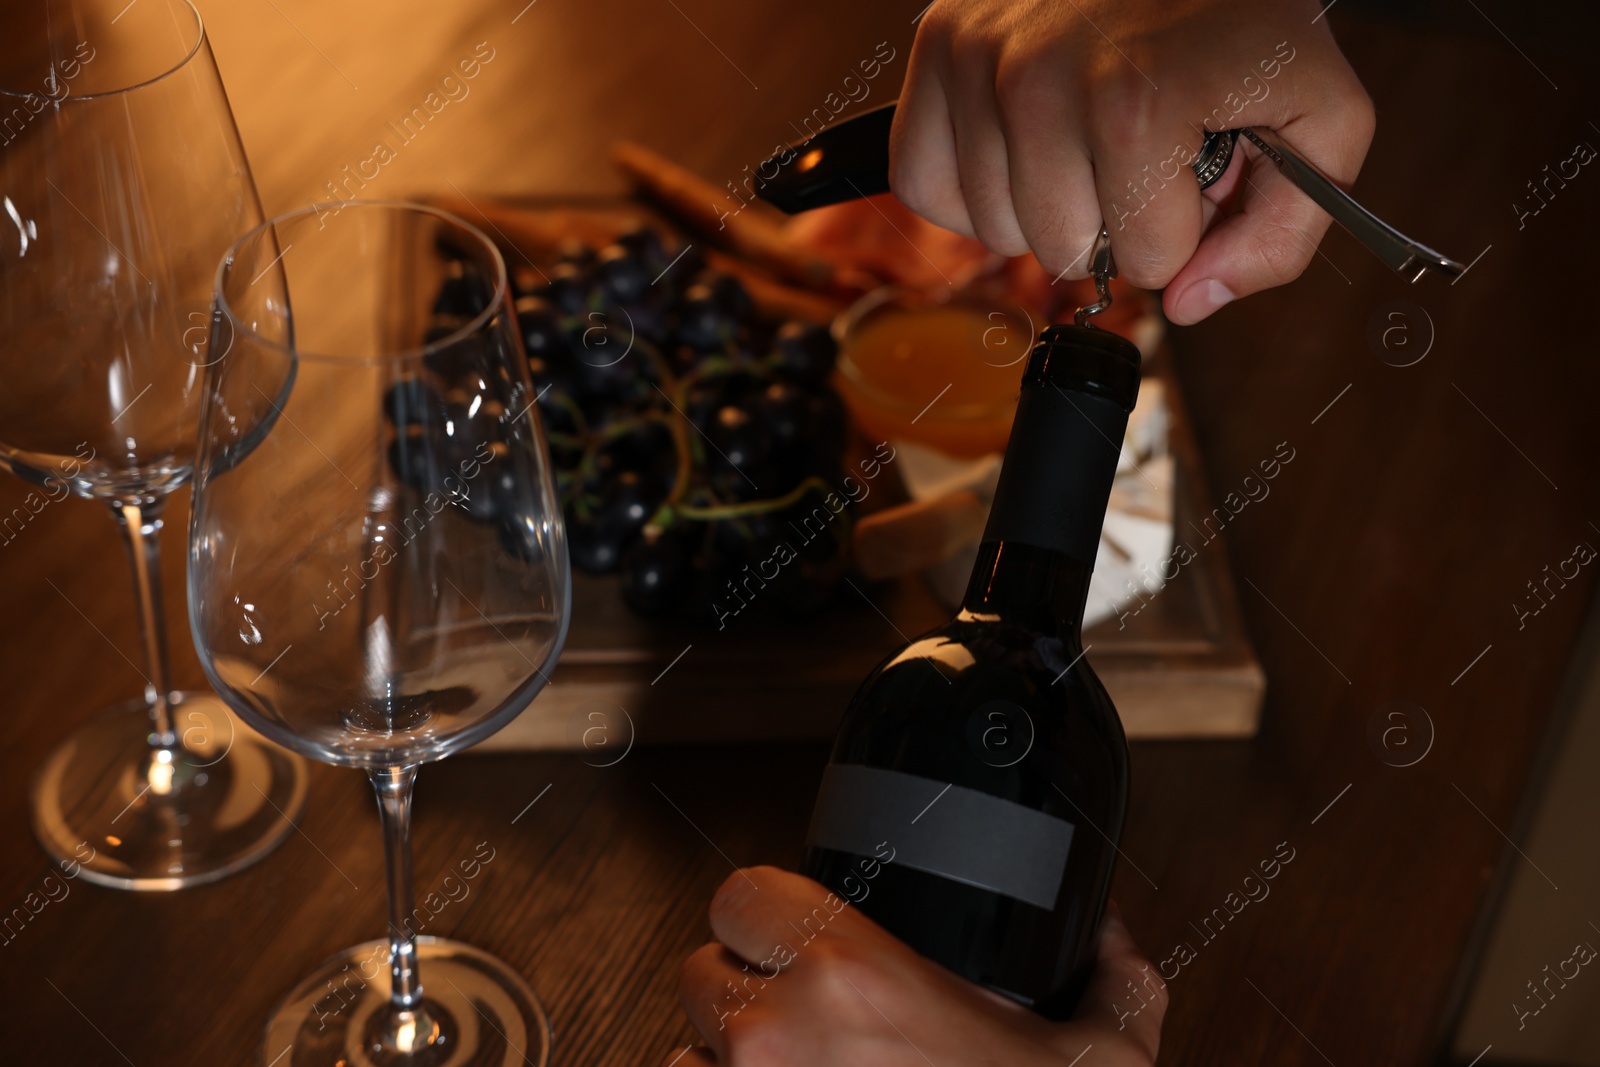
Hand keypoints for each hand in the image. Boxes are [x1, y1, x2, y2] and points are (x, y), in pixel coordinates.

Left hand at [669, 866, 1165, 1065]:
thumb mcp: (1106, 1060)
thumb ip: (1114, 981)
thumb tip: (1111, 936)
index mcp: (859, 979)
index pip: (744, 895)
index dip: (765, 909)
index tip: (792, 929)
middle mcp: (784, 1037)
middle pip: (703, 971)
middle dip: (746, 986)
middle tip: (801, 1013)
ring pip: (687, 1052)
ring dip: (724, 1060)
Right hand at [892, 0, 1375, 323]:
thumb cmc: (1239, 16)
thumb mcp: (1317, 114)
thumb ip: (1280, 233)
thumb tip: (1191, 302)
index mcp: (1140, 103)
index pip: (1147, 263)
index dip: (1183, 226)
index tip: (1192, 162)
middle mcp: (1041, 81)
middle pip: (1063, 253)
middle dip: (1111, 220)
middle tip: (1139, 148)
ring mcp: (979, 61)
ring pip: (995, 230)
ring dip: (1045, 203)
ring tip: (1085, 133)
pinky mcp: (937, 49)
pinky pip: (926, 186)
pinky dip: (973, 186)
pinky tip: (1022, 143)